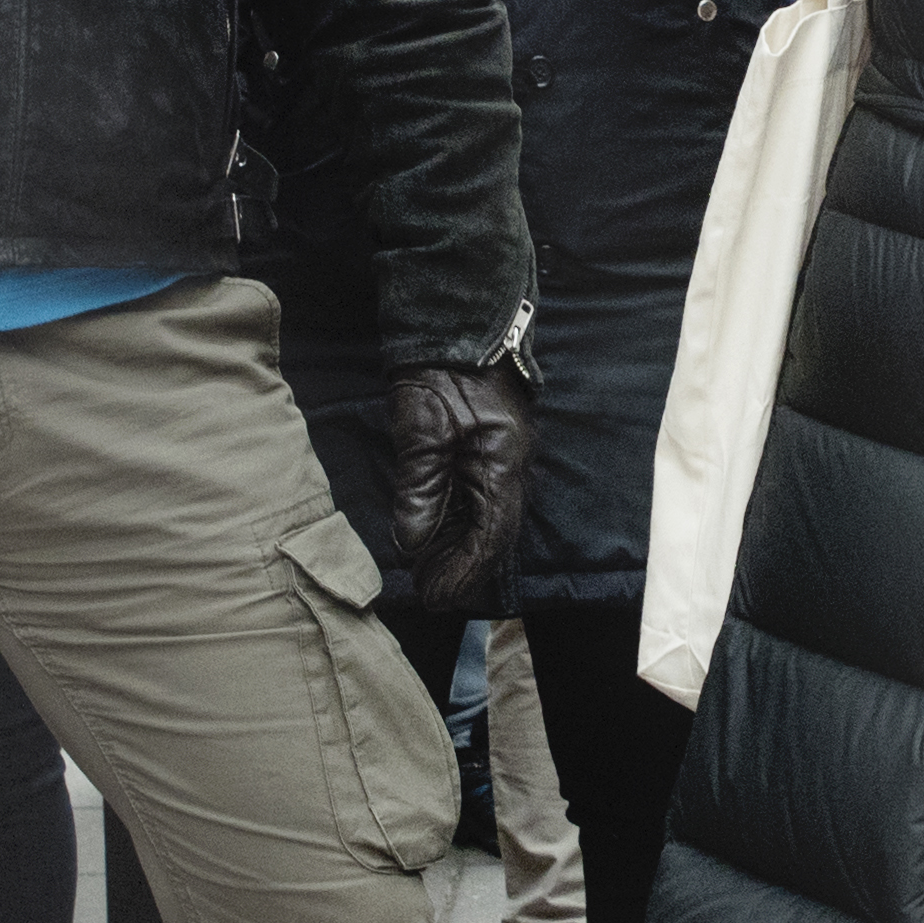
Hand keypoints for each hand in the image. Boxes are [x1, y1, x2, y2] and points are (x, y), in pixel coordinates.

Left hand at [381, 357, 534, 613]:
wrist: (456, 324)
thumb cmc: (439, 373)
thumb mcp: (422, 430)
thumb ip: (421, 488)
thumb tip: (413, 542)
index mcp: (500, 465)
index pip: (488, 536)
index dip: (463, 571)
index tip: (437, 598)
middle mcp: (509, 467)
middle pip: (491, 533)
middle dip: (462, 567)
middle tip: (428, 594)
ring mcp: (501, 456)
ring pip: (486, 517)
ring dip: (460, 547)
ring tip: (428, 573)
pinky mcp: (488, 447)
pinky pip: (480, 497)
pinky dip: (460, 522)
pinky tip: (438, 534)